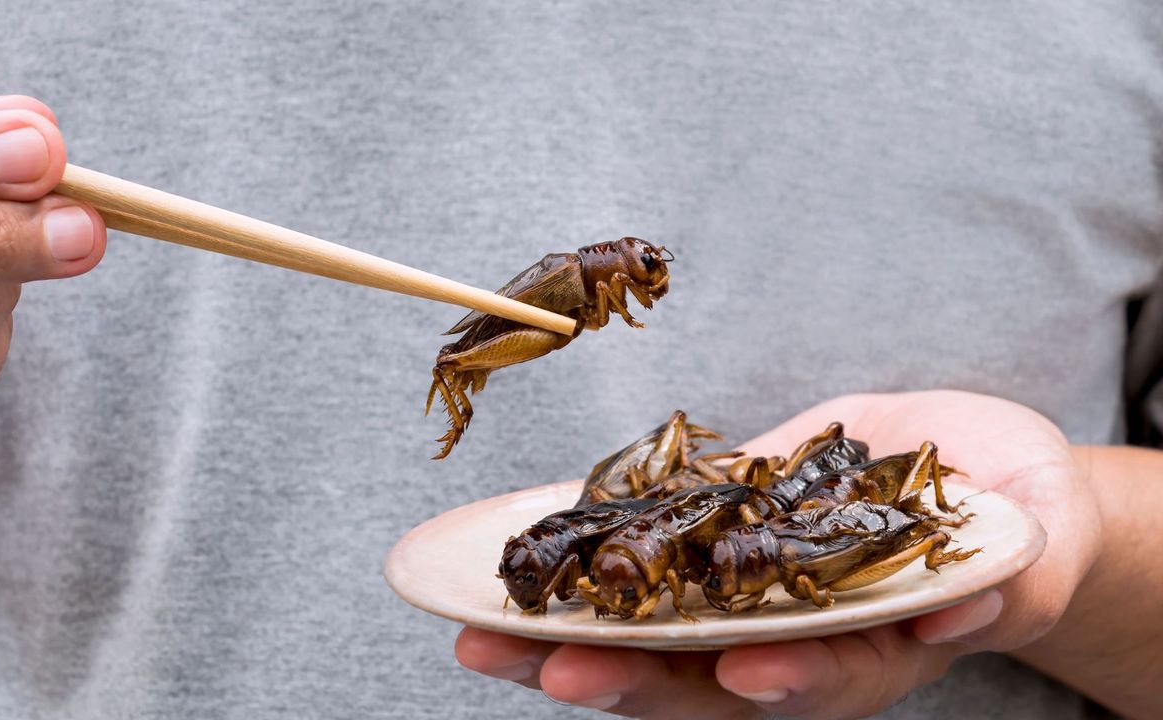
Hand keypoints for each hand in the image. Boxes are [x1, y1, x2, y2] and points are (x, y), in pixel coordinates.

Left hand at [455, 390, 1096, 718]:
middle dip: (627, 675)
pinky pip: (641, 556)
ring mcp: (746, 593)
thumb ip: (1009, 574)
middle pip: (706, 676)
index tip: (741, 672)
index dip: (786, 680)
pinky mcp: (714, 539)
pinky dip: (579, 557)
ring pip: (651, 631)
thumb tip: (964, 603)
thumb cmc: (1020, 517)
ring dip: (568, 632)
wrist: (975, 474)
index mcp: (874, 649)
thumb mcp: (1032, 539)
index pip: (826, 679)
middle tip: (546, 664)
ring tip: (484, 633)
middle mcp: (796, 638)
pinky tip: (515, 550)